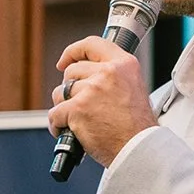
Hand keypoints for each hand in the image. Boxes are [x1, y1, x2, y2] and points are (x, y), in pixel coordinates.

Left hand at [48, 36, 156, 166]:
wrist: (138, 149)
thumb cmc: (136, 127)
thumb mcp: (133, 88)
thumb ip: (113, 76)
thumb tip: (86, 75)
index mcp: (123, 64)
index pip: (91, 44)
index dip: (73, 51)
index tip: (64, 61)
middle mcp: (108, 72)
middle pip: (72, 71)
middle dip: (70, 89)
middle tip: (79, 105)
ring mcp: (91, 90)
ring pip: (60, 92)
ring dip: (63, 107)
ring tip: (76, 120)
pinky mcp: (77, 108)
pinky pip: (54, 113)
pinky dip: (56, 124)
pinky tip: (66, 131)